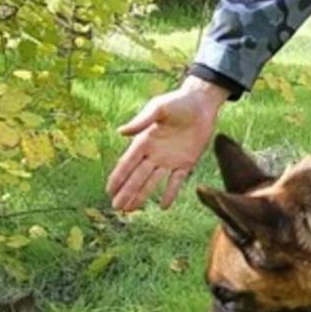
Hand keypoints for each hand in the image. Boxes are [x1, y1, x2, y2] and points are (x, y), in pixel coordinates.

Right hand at [106, 77, 228, 211]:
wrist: (202, 103)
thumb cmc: (178, 102)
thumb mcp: (159, 108)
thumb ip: (142, 120)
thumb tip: (121, 132)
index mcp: (144, 141)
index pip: (127, 163)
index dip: (118, 177)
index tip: (108, 191)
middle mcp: (154, 153)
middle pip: (137, 177)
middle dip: (127, 192)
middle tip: (117, 208)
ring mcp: (170, 159)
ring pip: (152, 182)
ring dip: (142, 195)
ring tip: (130, 209)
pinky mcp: (187, 162)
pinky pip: (176, 181)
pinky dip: (170, 193)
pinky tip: (164, 206)